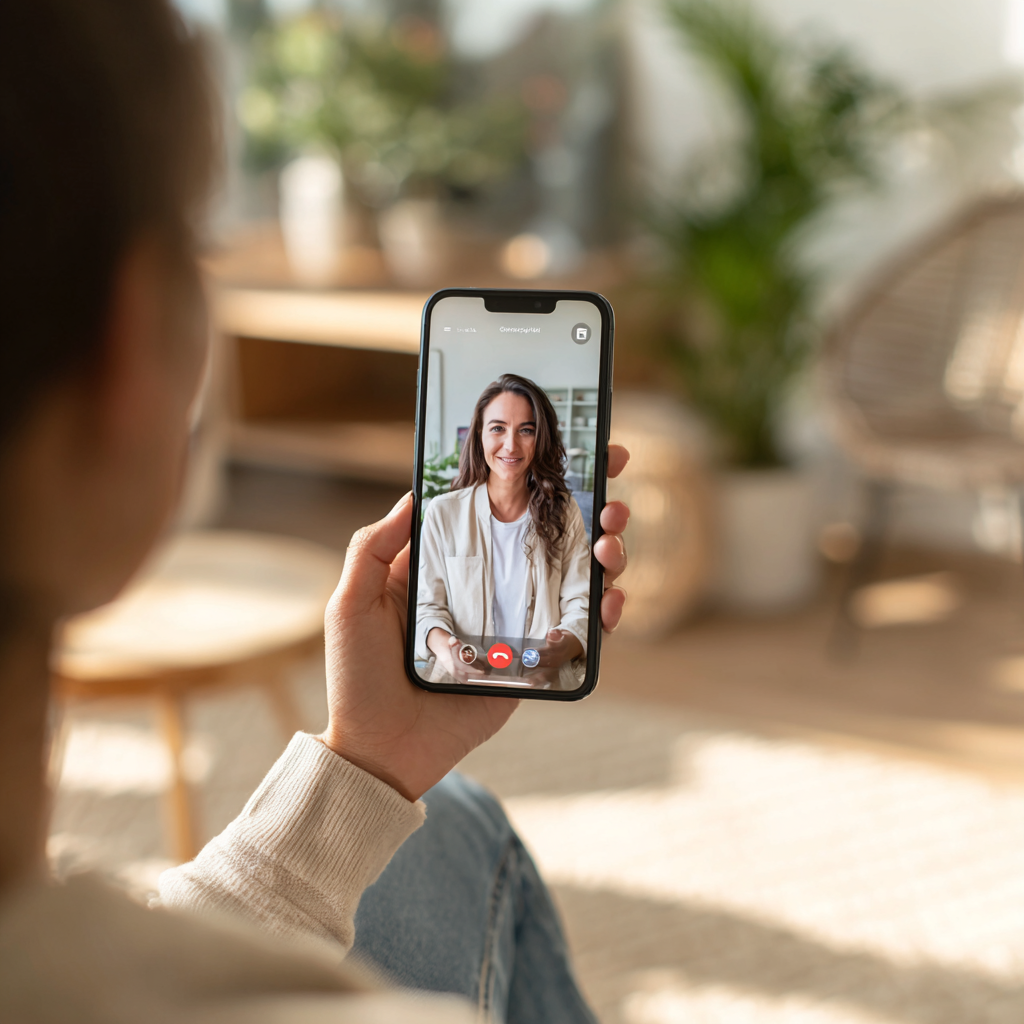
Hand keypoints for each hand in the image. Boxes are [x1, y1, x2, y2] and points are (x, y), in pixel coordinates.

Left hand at [319, 444, 630, 801]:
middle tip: (614, 486)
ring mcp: (515, 623)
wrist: (381, 752)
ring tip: (613, 542)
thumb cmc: (358, 677)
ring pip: (574, 576)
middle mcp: (488, 587)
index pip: (498, 508)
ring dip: (606, 552)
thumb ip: (374, 546)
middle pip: (550, 535)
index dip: (535, 477)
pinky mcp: (534, 663)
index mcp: (449, 565)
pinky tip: (613, 599)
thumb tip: (415, 490)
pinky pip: (580, 632)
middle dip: (591, 504)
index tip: (573, 443)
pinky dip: (606, 613)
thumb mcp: (353, 601)